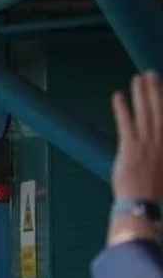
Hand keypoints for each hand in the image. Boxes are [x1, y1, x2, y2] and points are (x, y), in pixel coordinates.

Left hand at [111, 71, 162, 243]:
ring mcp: (147, 142)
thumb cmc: (154, 192)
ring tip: (138, 78)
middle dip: (155, 90)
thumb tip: (156, 143)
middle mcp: (162, 140)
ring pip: (145, 112)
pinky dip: (122, 108)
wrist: (143, 204)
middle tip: (150, 73)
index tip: (160, 87)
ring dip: (141, 93)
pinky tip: (118, 96)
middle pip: (160, 109)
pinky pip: (126, 123)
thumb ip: (160, 155)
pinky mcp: (130, 147)